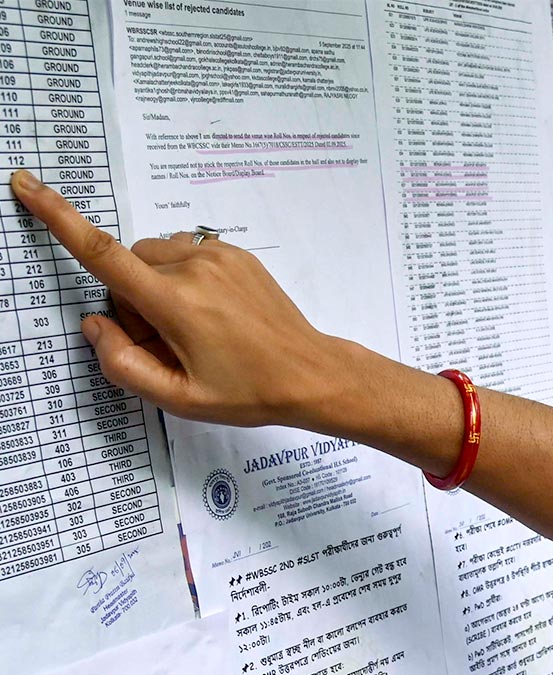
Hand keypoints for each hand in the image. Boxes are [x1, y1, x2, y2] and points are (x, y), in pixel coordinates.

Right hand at [9, 170, 358, 430]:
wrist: (311, 374)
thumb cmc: (247, 392)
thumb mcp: (180, 398)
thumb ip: (123, 364)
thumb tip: (95, 325)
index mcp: (174, 302)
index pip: (102, 254)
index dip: (58, 218)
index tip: (27, 185)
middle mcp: (193, 267)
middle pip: (129, 267)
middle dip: (135, 301)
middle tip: (172, 344)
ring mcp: (218, 255)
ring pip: (157, 260)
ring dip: (160, 289)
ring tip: (198, 332)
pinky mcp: (236, 253)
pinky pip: (188, 257)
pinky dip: (188, 282)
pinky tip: (217, 316)